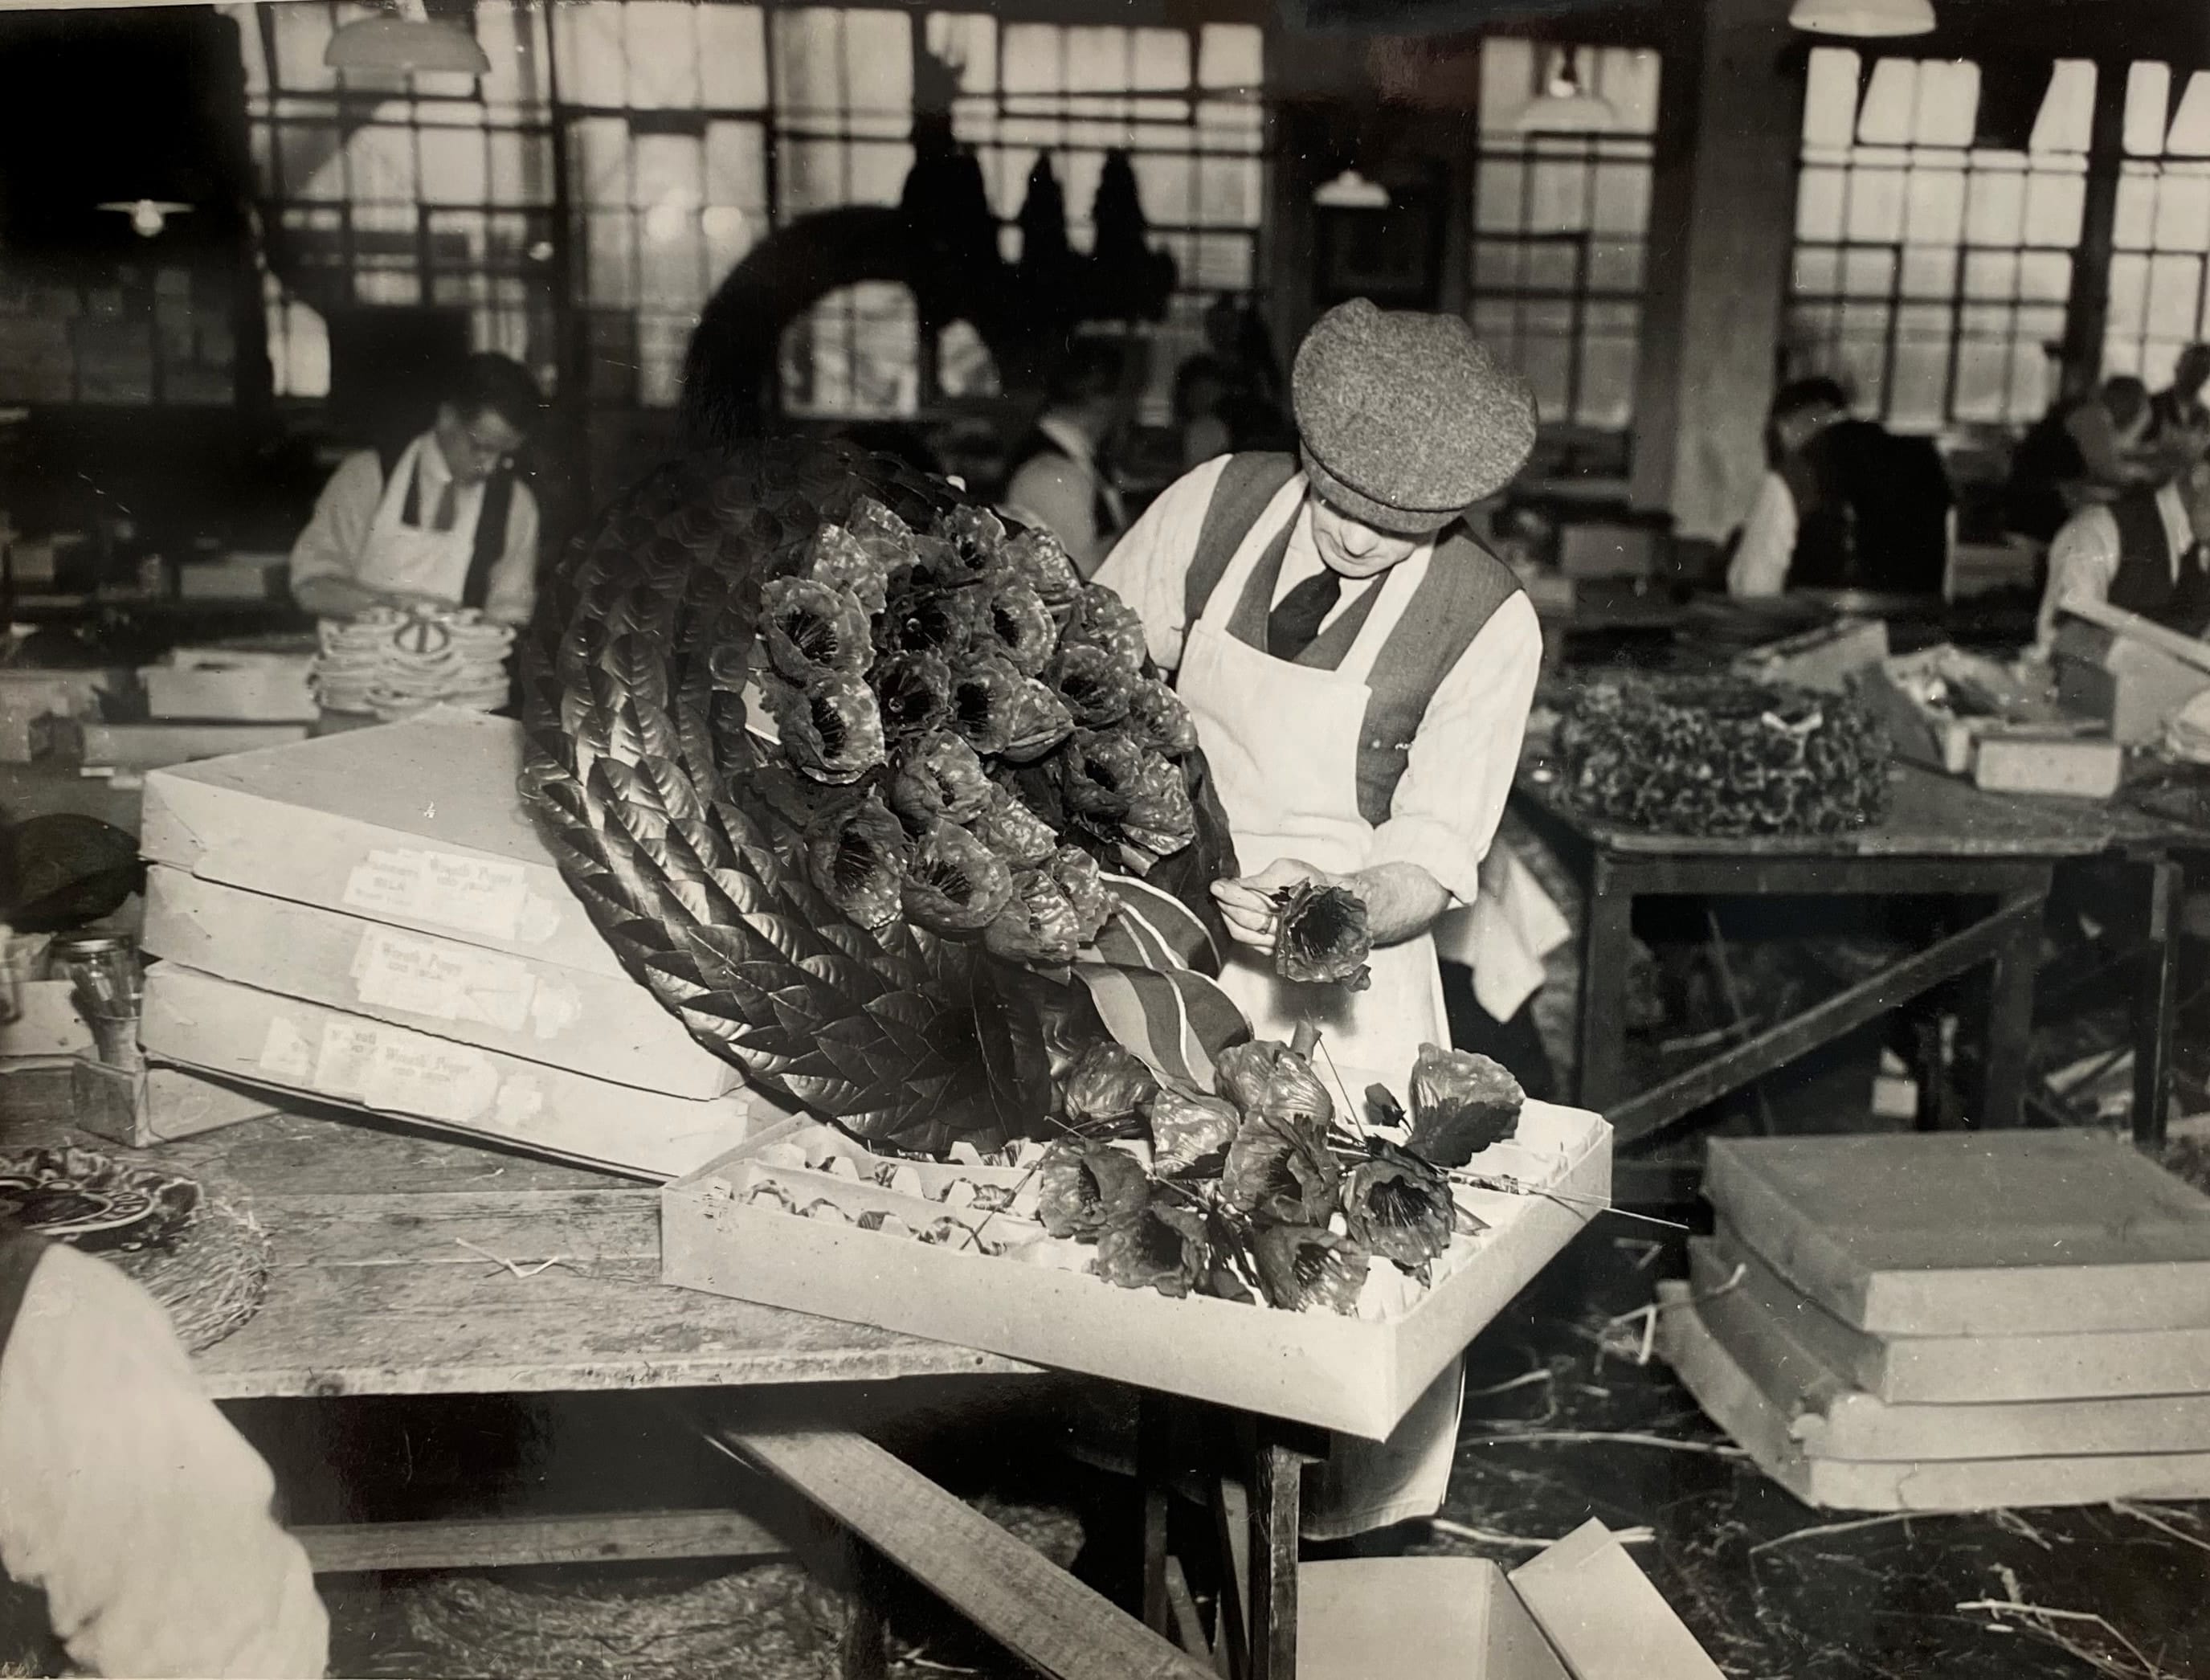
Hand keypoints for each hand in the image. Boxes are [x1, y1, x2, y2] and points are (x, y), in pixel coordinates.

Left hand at [1211, 858, 1333, 953]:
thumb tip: (1237, 884)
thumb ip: (1261, 879)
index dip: (1231, 893)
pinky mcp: (1276, 949)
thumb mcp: (1288, 869)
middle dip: (1227, 904)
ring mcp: (1279, 941)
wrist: (1333, 902)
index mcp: (1288, 906)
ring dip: (1228, 918)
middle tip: (1217, 891)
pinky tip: (1231, 918)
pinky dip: (1237, 929)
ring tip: (1222, 903)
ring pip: (1244, 934)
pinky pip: (1250, 943)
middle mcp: (1284, 928)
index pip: (1251, 902)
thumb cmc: (1313, 884)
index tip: (1218, 885)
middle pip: (1245, 920)